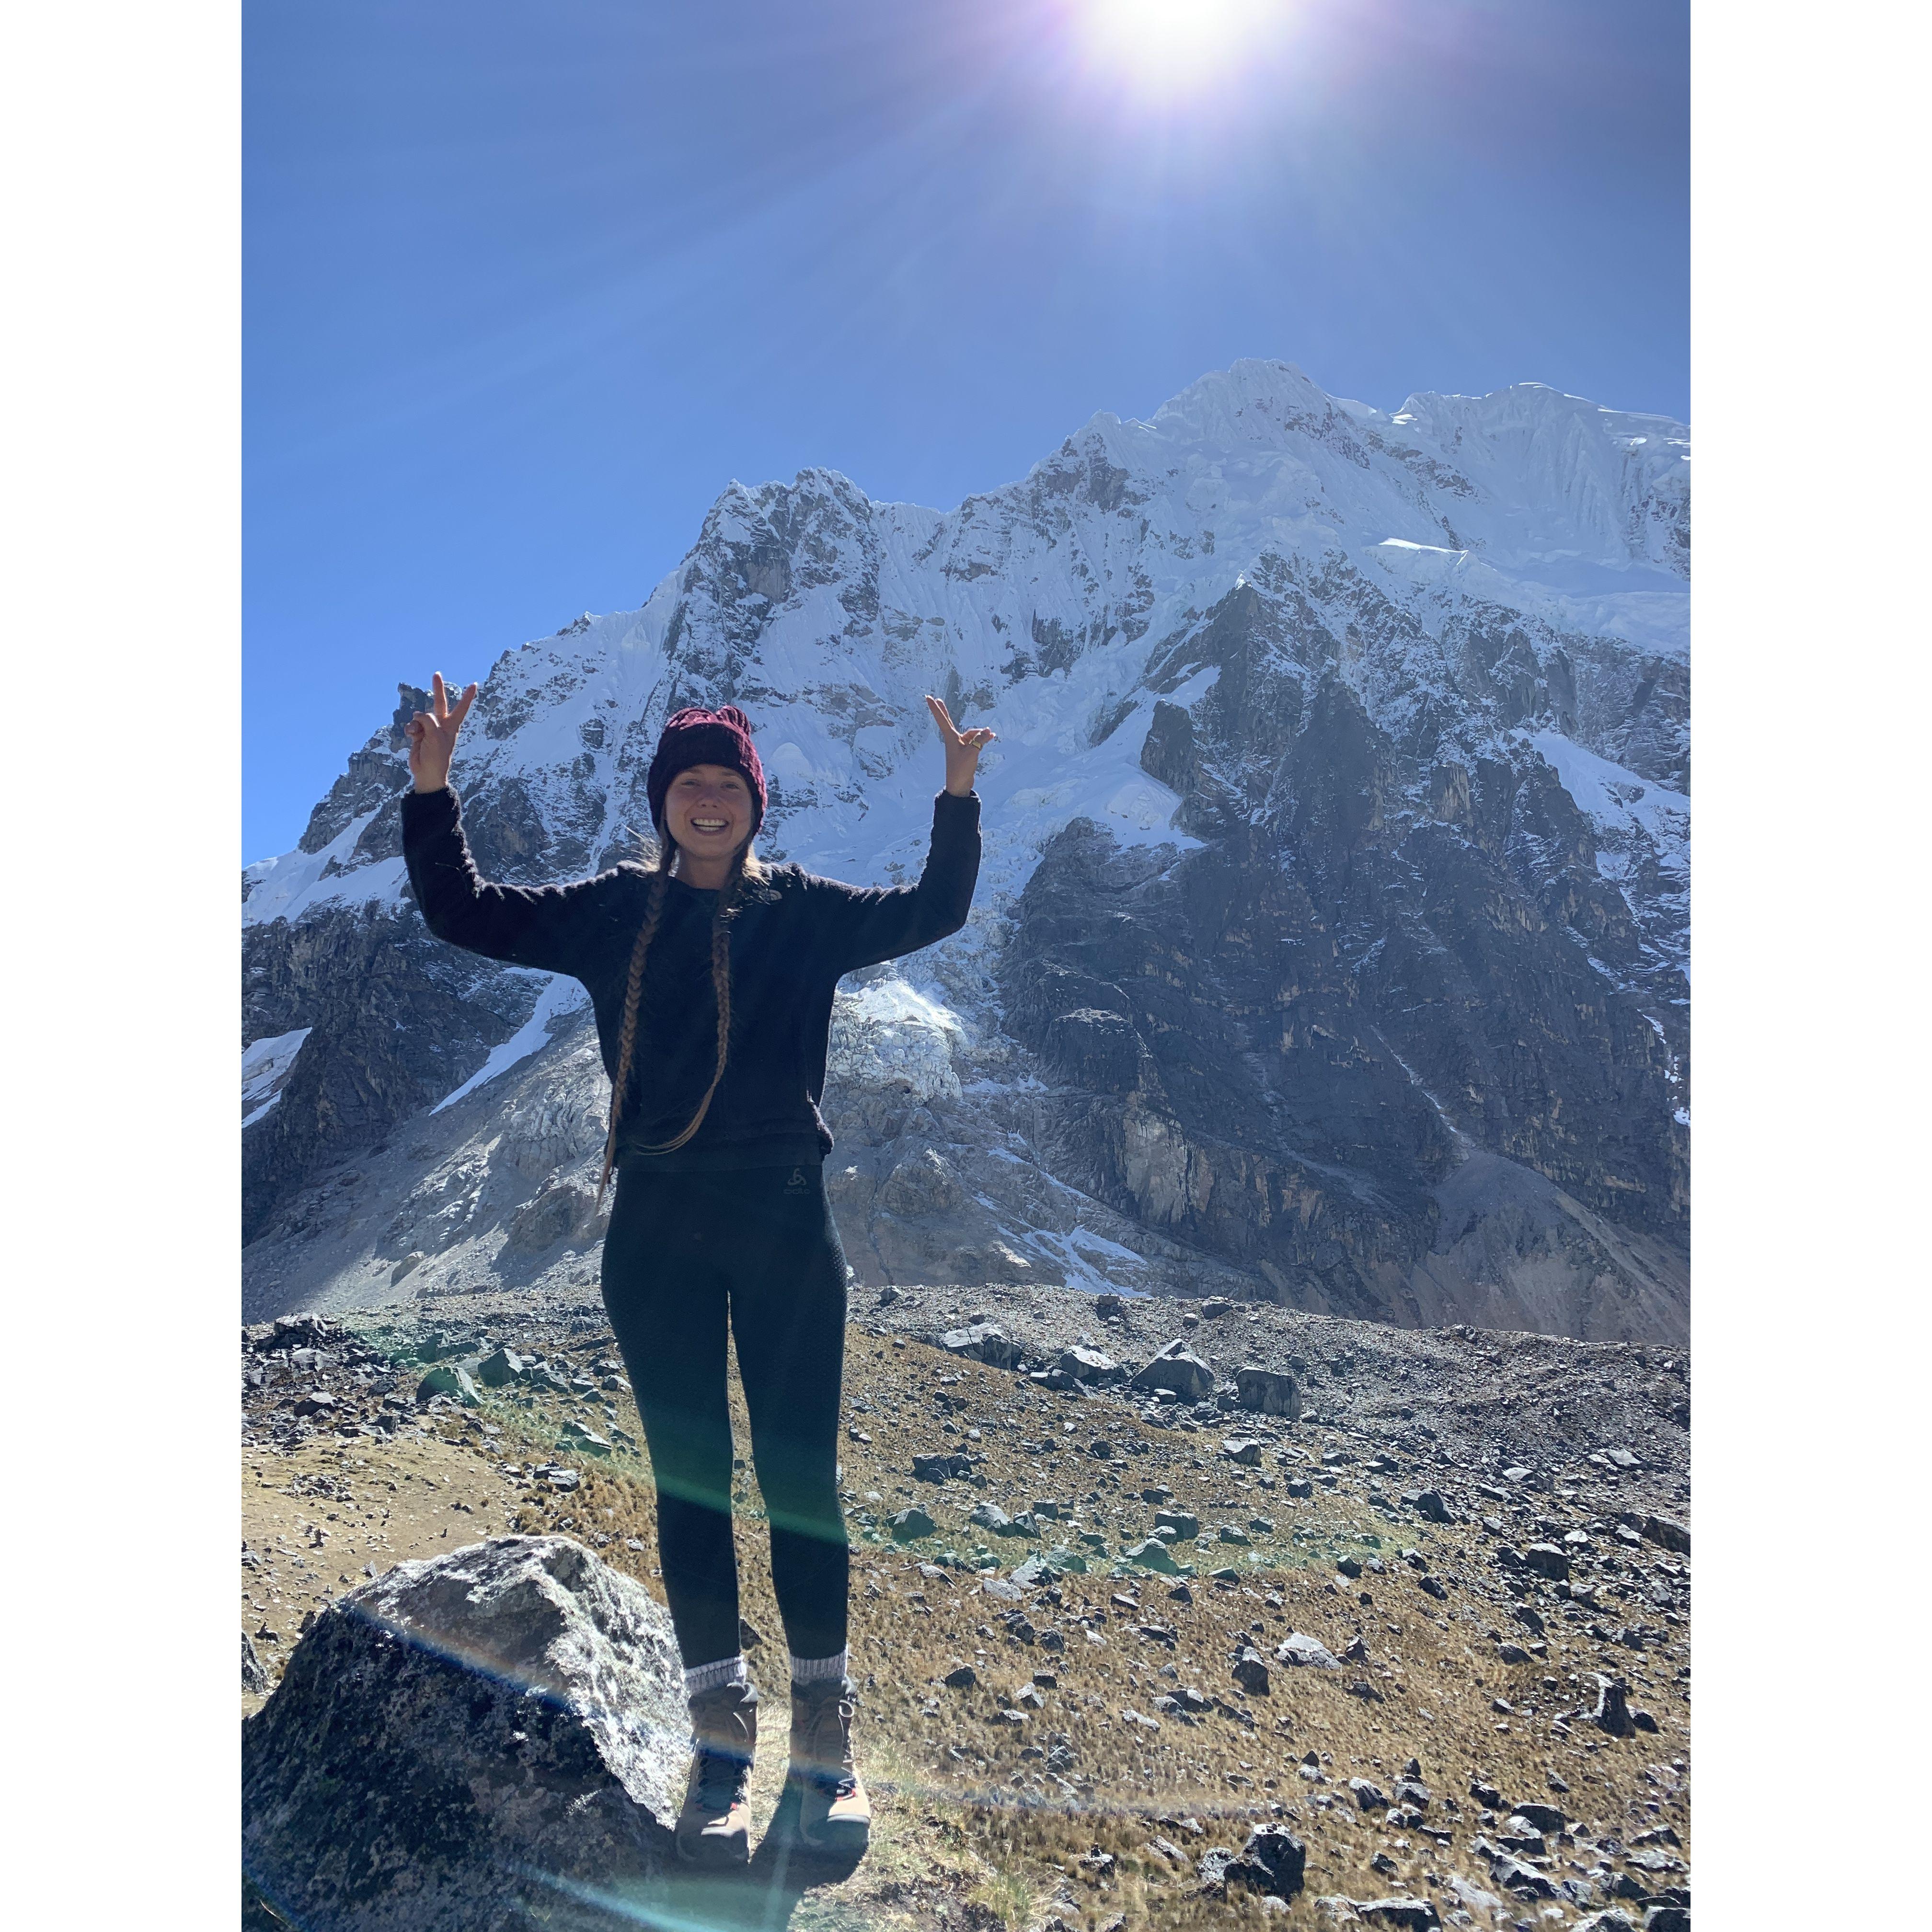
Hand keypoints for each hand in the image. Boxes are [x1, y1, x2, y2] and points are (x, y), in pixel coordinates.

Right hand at [405, 672, 478, 792]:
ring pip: (419, 716)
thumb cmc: (436, 756)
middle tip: (436, 674)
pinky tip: (412, 737)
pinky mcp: (418, 734)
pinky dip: (410, 729)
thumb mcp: (435, 736)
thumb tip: (417, 713)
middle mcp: (441, 725)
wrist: (426, 773)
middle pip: (440, 702)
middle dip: (438, 688)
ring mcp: (429, 729)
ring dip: (416, 724)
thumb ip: (428, 720)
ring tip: (418, 737)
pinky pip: (412, 725)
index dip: (467, 696)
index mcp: (451, 726)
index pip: (461, 708)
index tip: (474, 684)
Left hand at [925, 694, 995, 797]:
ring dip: (980, 734)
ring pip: (970, 733)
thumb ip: (980, 739)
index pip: (942, 719)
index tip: (929, 698)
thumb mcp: (972, 752)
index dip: (936, 708)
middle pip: (948, 721)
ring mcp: (960, 745)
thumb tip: (987, 730)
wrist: (960, 784)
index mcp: (950, 738)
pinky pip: (975, 740)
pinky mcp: (966, 750)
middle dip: (944, 710)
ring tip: (991, 736)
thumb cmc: (962, 768)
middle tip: (937, 700)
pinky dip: (982, 739)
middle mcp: (954, 739)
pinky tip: (991, 737)